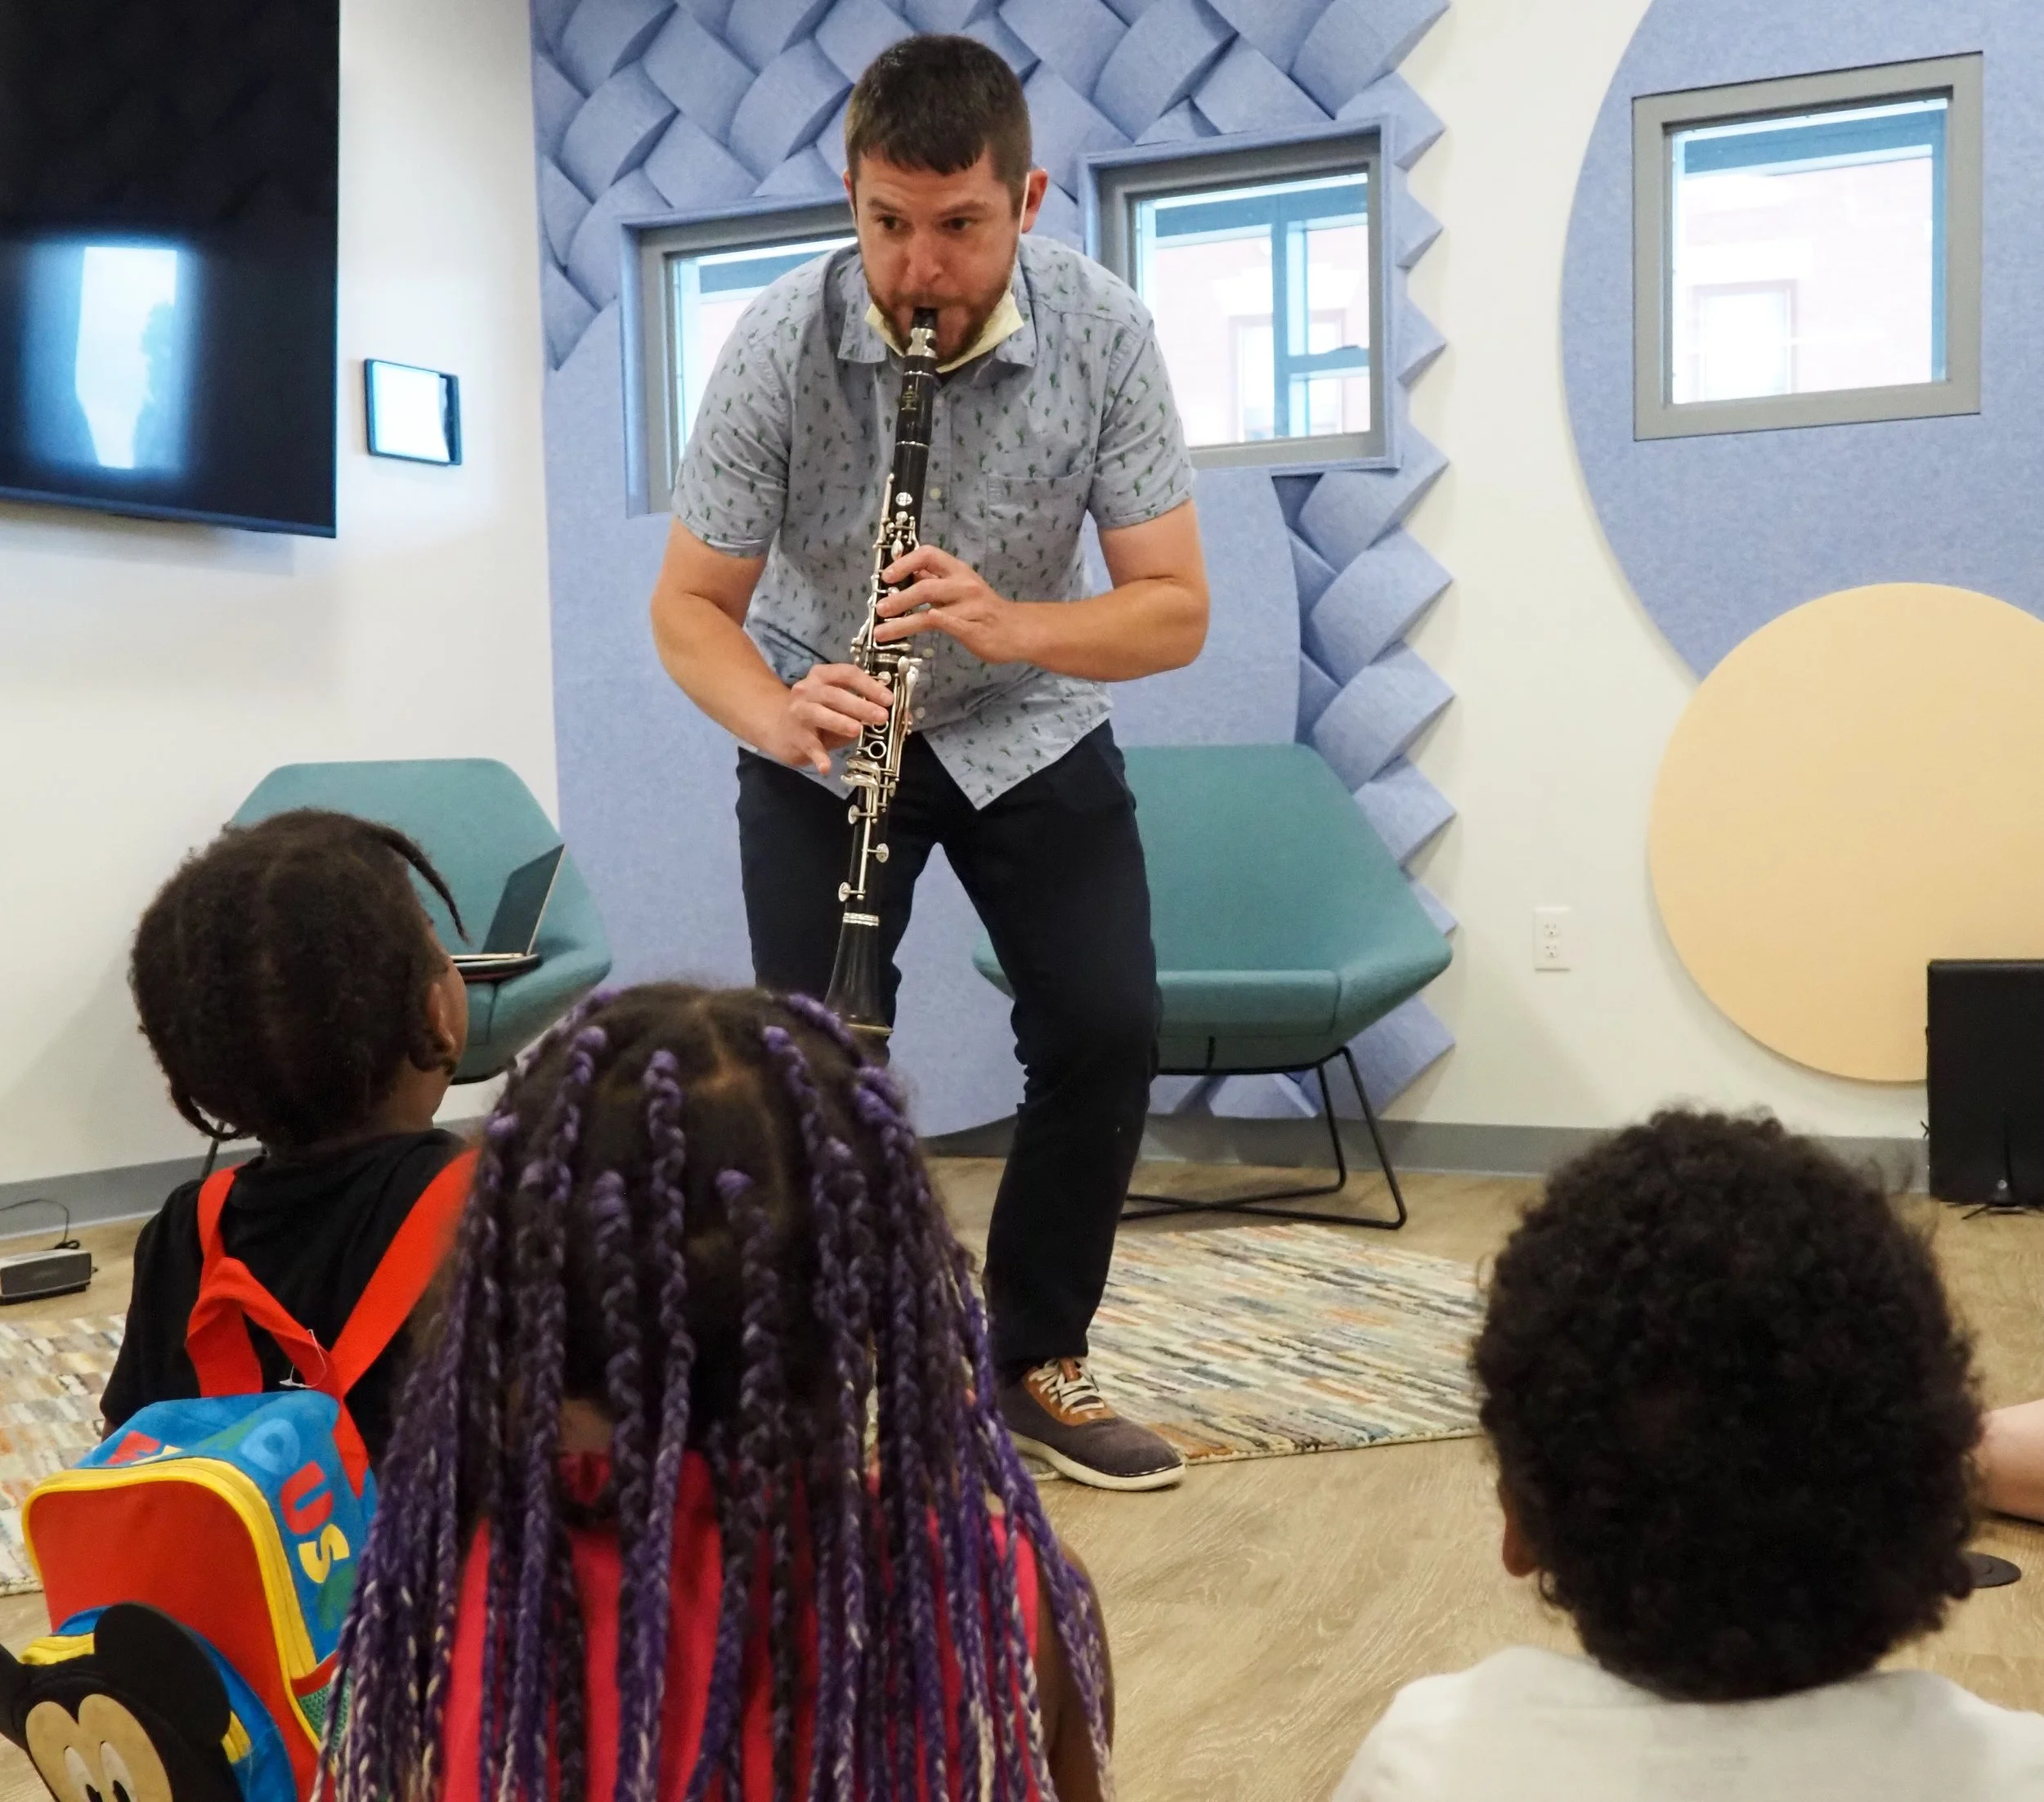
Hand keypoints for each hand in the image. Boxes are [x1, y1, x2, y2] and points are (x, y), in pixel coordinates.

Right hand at [762, 662, 893, 774]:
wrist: (779, 726)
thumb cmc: (818, 713)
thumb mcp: (841, 704)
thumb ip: (866, 707)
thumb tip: (902, 717)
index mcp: (823, 676)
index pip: (848, 674)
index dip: (869, 685)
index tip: (888, 699)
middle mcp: (808, 690)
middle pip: (834, 694)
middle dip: (860, 705)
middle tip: (881, 717)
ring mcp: (799, 712)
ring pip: (819, 714)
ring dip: (840, 721)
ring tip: (857, 730)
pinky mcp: (795, 736)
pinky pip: (809, 746)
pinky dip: (818, 756)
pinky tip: (827, 767)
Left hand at [874, 545, 1038, 664]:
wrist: (1017, 630)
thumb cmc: (984, 610)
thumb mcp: (960, 587)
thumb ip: (935, 580)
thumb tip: (908, 572)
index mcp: (958, 571)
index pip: (928, 554)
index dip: (904, 562)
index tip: (887, 576)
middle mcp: (964, 585)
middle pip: (925, 585)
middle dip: (898, 598)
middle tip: (879, 609)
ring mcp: (969, 607)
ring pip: (930, 610)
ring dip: (902, 620)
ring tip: (881, 631)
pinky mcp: (973, 630)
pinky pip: (946, 625)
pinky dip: (928, 624)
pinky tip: (908, 632)